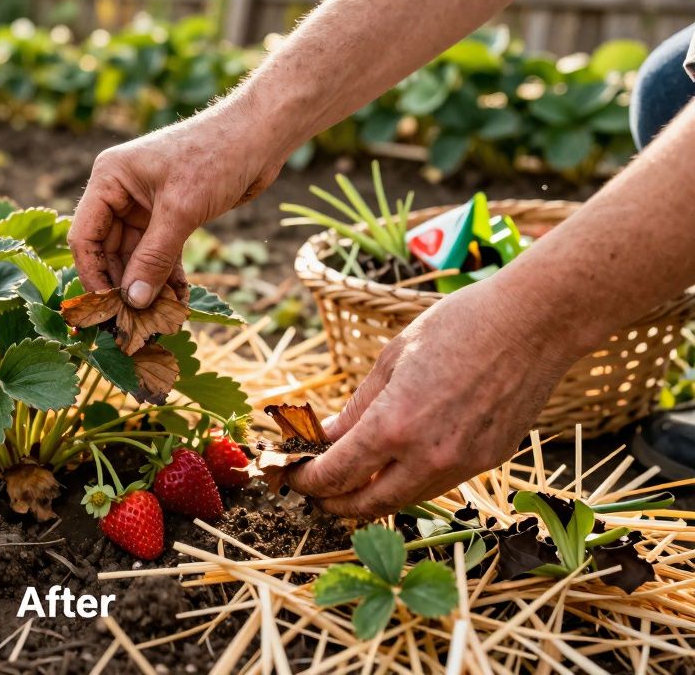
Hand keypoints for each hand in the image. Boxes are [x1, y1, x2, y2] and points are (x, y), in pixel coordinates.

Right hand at [70, 105, 280, 306]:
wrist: (260, 134)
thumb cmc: (216, 156)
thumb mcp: (181, 211)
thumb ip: (154, 258)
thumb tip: (132, 301)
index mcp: (110, 179)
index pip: (85, 235)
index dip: (92, 274)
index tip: (106, 308)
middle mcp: (121, 192)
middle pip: (108, 250)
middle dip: (123, 284)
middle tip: (135, 320)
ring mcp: (145, 204)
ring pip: (136, 255)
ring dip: (147, 284)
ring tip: (160, 315)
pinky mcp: (171, 214)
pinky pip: (160, 252)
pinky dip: (167, 275)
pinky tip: (179, 299)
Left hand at [285, 279, 576, 517]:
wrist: (535, 324)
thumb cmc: (459, 326)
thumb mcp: (391, 359)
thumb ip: (357, 407)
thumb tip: (327, 436)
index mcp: (393, 426)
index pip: (336, 475)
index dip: (307, 480)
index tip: (292, 474)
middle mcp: (427, 457)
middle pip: (366, 505)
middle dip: (333, 502)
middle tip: (314, 491)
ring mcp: (462, 465)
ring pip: (404, 500)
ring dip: (372, 498)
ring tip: (351, 481)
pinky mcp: (488, 462)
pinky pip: (438, 485)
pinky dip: (409, 483)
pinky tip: (397, 465)